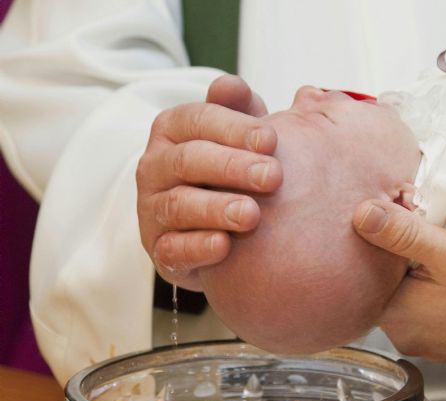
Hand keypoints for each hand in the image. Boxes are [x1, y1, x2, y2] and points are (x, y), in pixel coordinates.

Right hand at [137, 75, 281, 289]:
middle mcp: (155, 167)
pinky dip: (198, 247)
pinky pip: (172, 249)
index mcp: (173, 130)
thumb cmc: (234, 166)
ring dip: (217, 209)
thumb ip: (238, 108)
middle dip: (232, 167)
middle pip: (188, 160)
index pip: (197, 119)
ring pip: (179, 205)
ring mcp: (153, 209)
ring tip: (252, 215)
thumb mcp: (240, 133)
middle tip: (273, 176)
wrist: (219, 222)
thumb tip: (229, 85)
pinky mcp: (160, 250)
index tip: (272, 139)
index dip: (234, 128)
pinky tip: (225, 246)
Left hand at [352, 200, 445, 365]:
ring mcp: (420, 340)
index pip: (367, 269)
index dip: (384, 240)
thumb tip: (362, 215)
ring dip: (418, 273)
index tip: (406, 220)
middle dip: (402, 256)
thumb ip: (403, 233)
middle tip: (430, 233)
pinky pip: (425, 308)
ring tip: (443, 254)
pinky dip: (432, 290)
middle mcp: (400, 334)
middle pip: (386, 282)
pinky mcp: (439, 341)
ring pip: (406, 293)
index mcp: (393, 314)